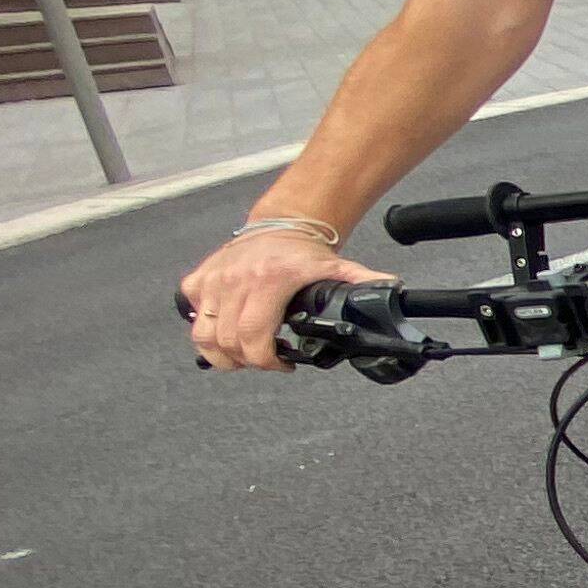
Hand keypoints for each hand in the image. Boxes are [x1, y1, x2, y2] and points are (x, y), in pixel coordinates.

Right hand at [180, 222, 380, 370]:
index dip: (266, 360)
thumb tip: (394, 290)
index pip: (254, 336)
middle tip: (267, 360)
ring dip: (223, 353)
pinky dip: (205, 330)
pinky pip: (193, 315)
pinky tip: (227, 331)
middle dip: (248, 361)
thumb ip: (363, 283)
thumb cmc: (305, 252)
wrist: (281, 223)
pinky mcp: (199, 279)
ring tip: (245, 354)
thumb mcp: (337, 268)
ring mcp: (213, 280)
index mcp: (269, 281)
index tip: (283, 364)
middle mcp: (235, 281)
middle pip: (228, 342)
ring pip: (204, 335)